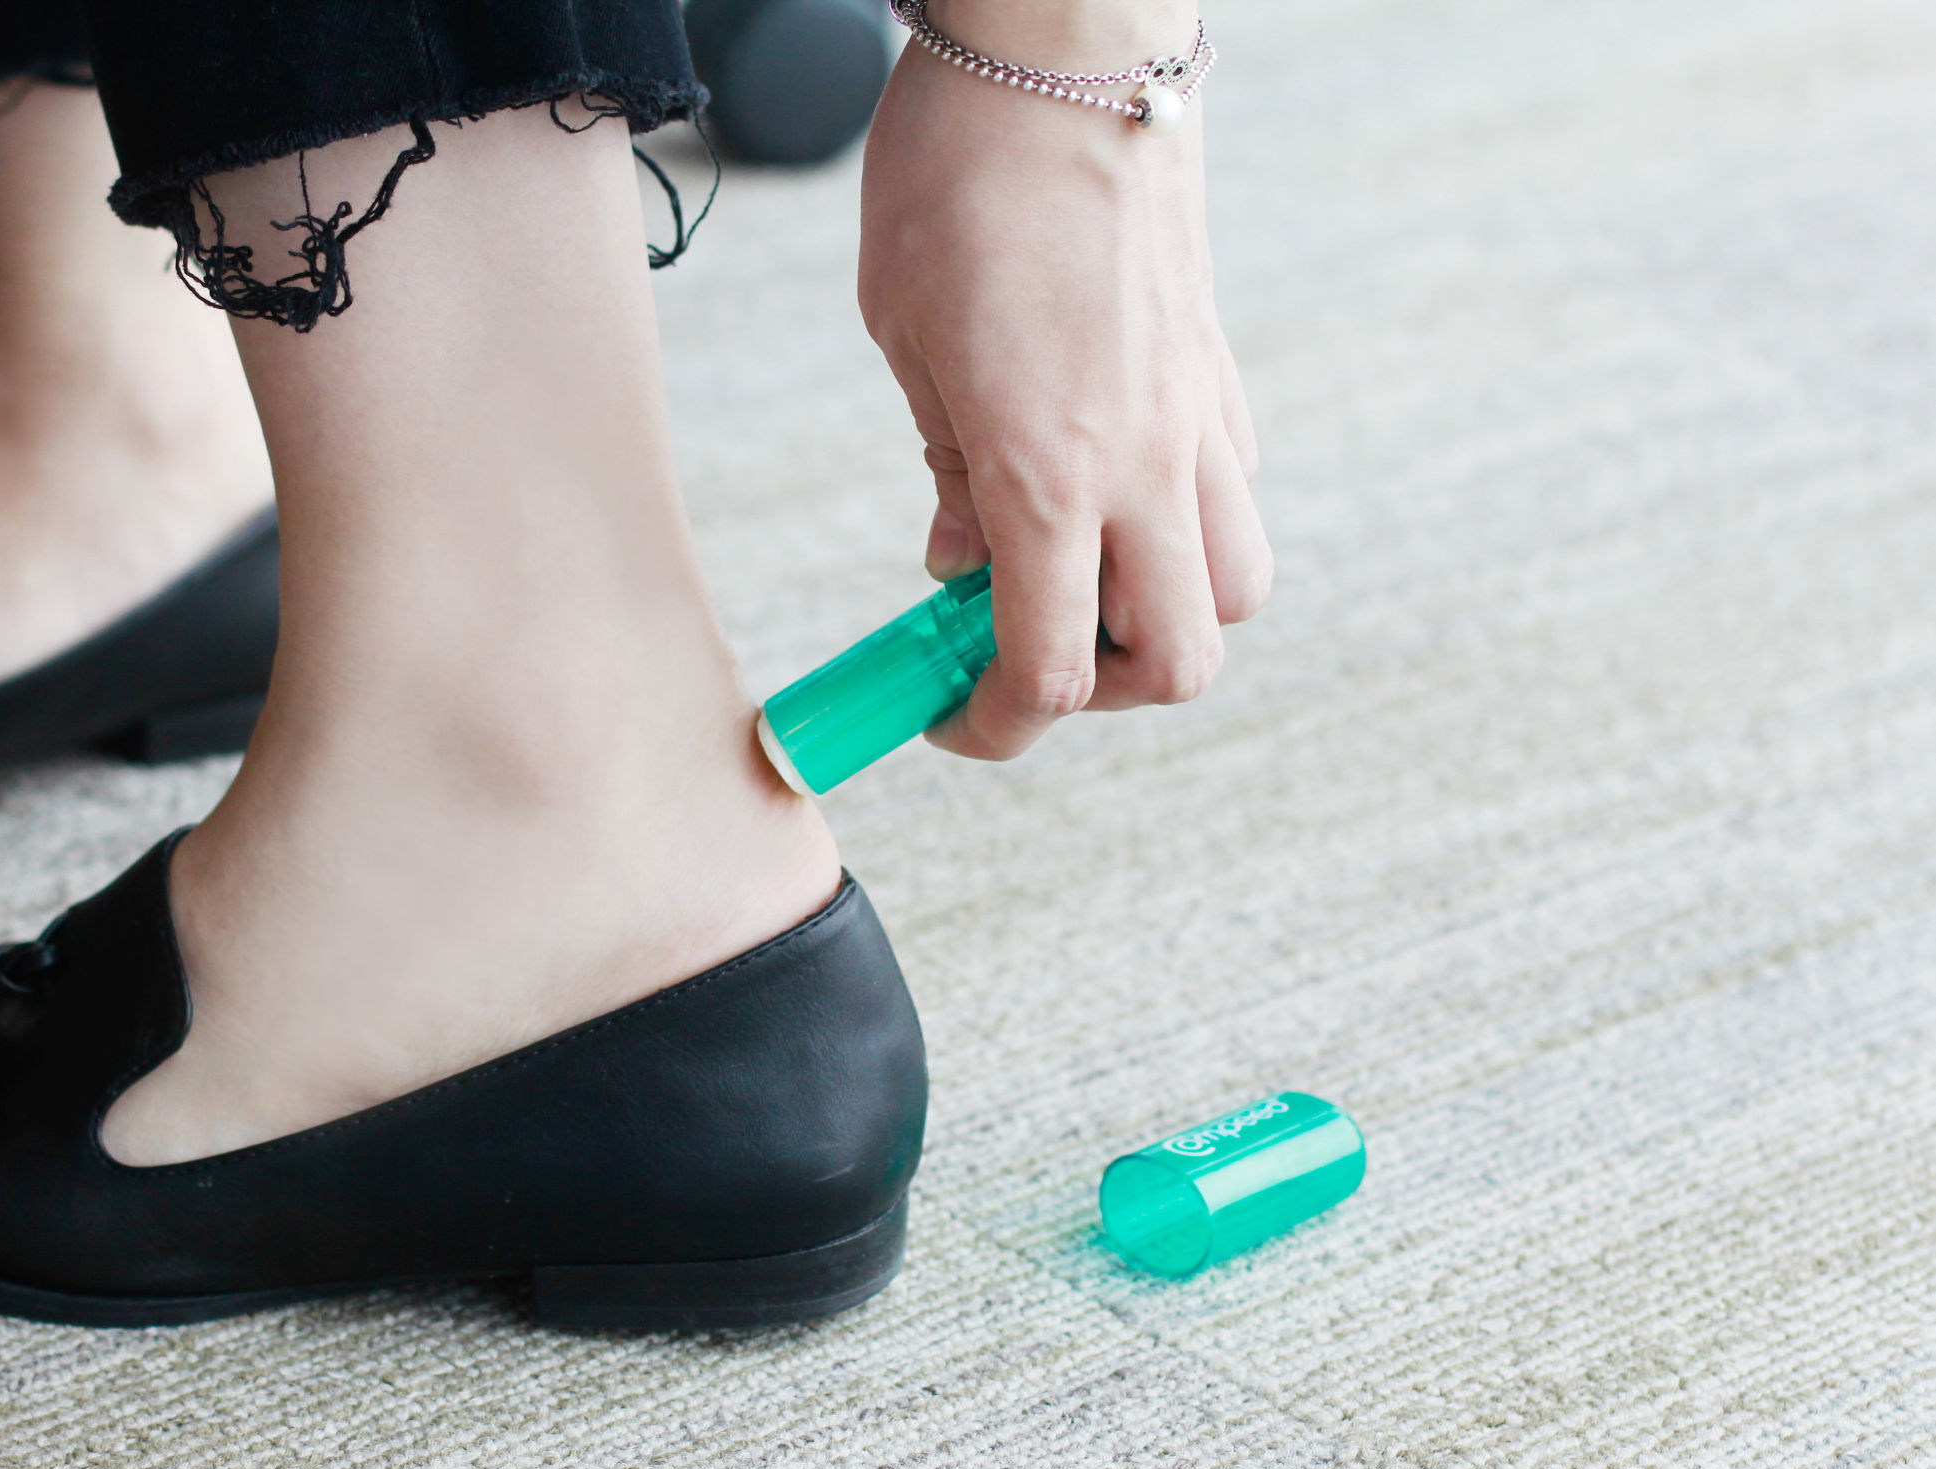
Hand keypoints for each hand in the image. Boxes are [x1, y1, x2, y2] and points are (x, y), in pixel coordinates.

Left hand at [858, 2, 1267, 759]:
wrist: (1063, 52)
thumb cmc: (958, 180)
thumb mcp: (911, 343)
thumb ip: (950, 473)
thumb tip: (963, 566)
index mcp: (1051, 470)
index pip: (1047, 671)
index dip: (993, 726)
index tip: (945, 717)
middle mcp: (1148, 463)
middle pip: (1178, 661)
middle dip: (1095, 690)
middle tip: (1013, 647)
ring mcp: (1200, 421)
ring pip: (1233, 590)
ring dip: (1158, 617)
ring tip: (1074, 578)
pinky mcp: (1220, 378)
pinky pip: (1230, 500)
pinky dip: (1178, 534)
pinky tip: (1105, 493)